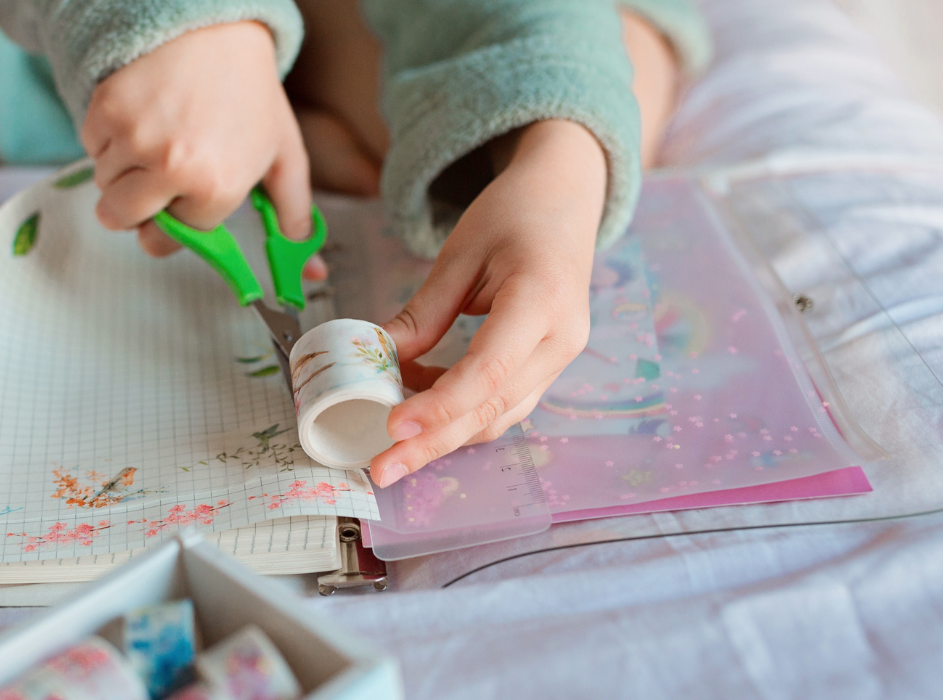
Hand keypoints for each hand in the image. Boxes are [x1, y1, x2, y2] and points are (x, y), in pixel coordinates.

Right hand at [82, 21, 324, 279]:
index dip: (171, 221)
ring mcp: (135, 139)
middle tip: (160, 173)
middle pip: (121, 219)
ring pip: (103, 184)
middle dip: (136, 203)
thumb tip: (311, 275)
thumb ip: (293, 217)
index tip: (180, 201)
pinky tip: (142, 115)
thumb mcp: (283, 157)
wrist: (217, 27)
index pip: (165, 240)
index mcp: (217, 188)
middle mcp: (173, 168)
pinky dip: (107, 138)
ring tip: (157, 136)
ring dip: (122, 169)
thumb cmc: (251, 95)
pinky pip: (90, 147)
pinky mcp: (106, 111)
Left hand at [369, 120, 604, 487]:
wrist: (565, 199)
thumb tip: (377, 362)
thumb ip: (422, 314)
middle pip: (493, 408)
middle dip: (434, 443)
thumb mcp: (459, 253)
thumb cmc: (512, 215)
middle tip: (381, 469)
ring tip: (389, 448)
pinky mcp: (547, 366)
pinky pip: (503, 403)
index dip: (440, 405)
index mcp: (543, 299)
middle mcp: (562, 340)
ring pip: (499, 416)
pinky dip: (459, 415)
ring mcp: (560, 358)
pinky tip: (416, 409)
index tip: (392, 427)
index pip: (489, 370)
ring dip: (444, 436)